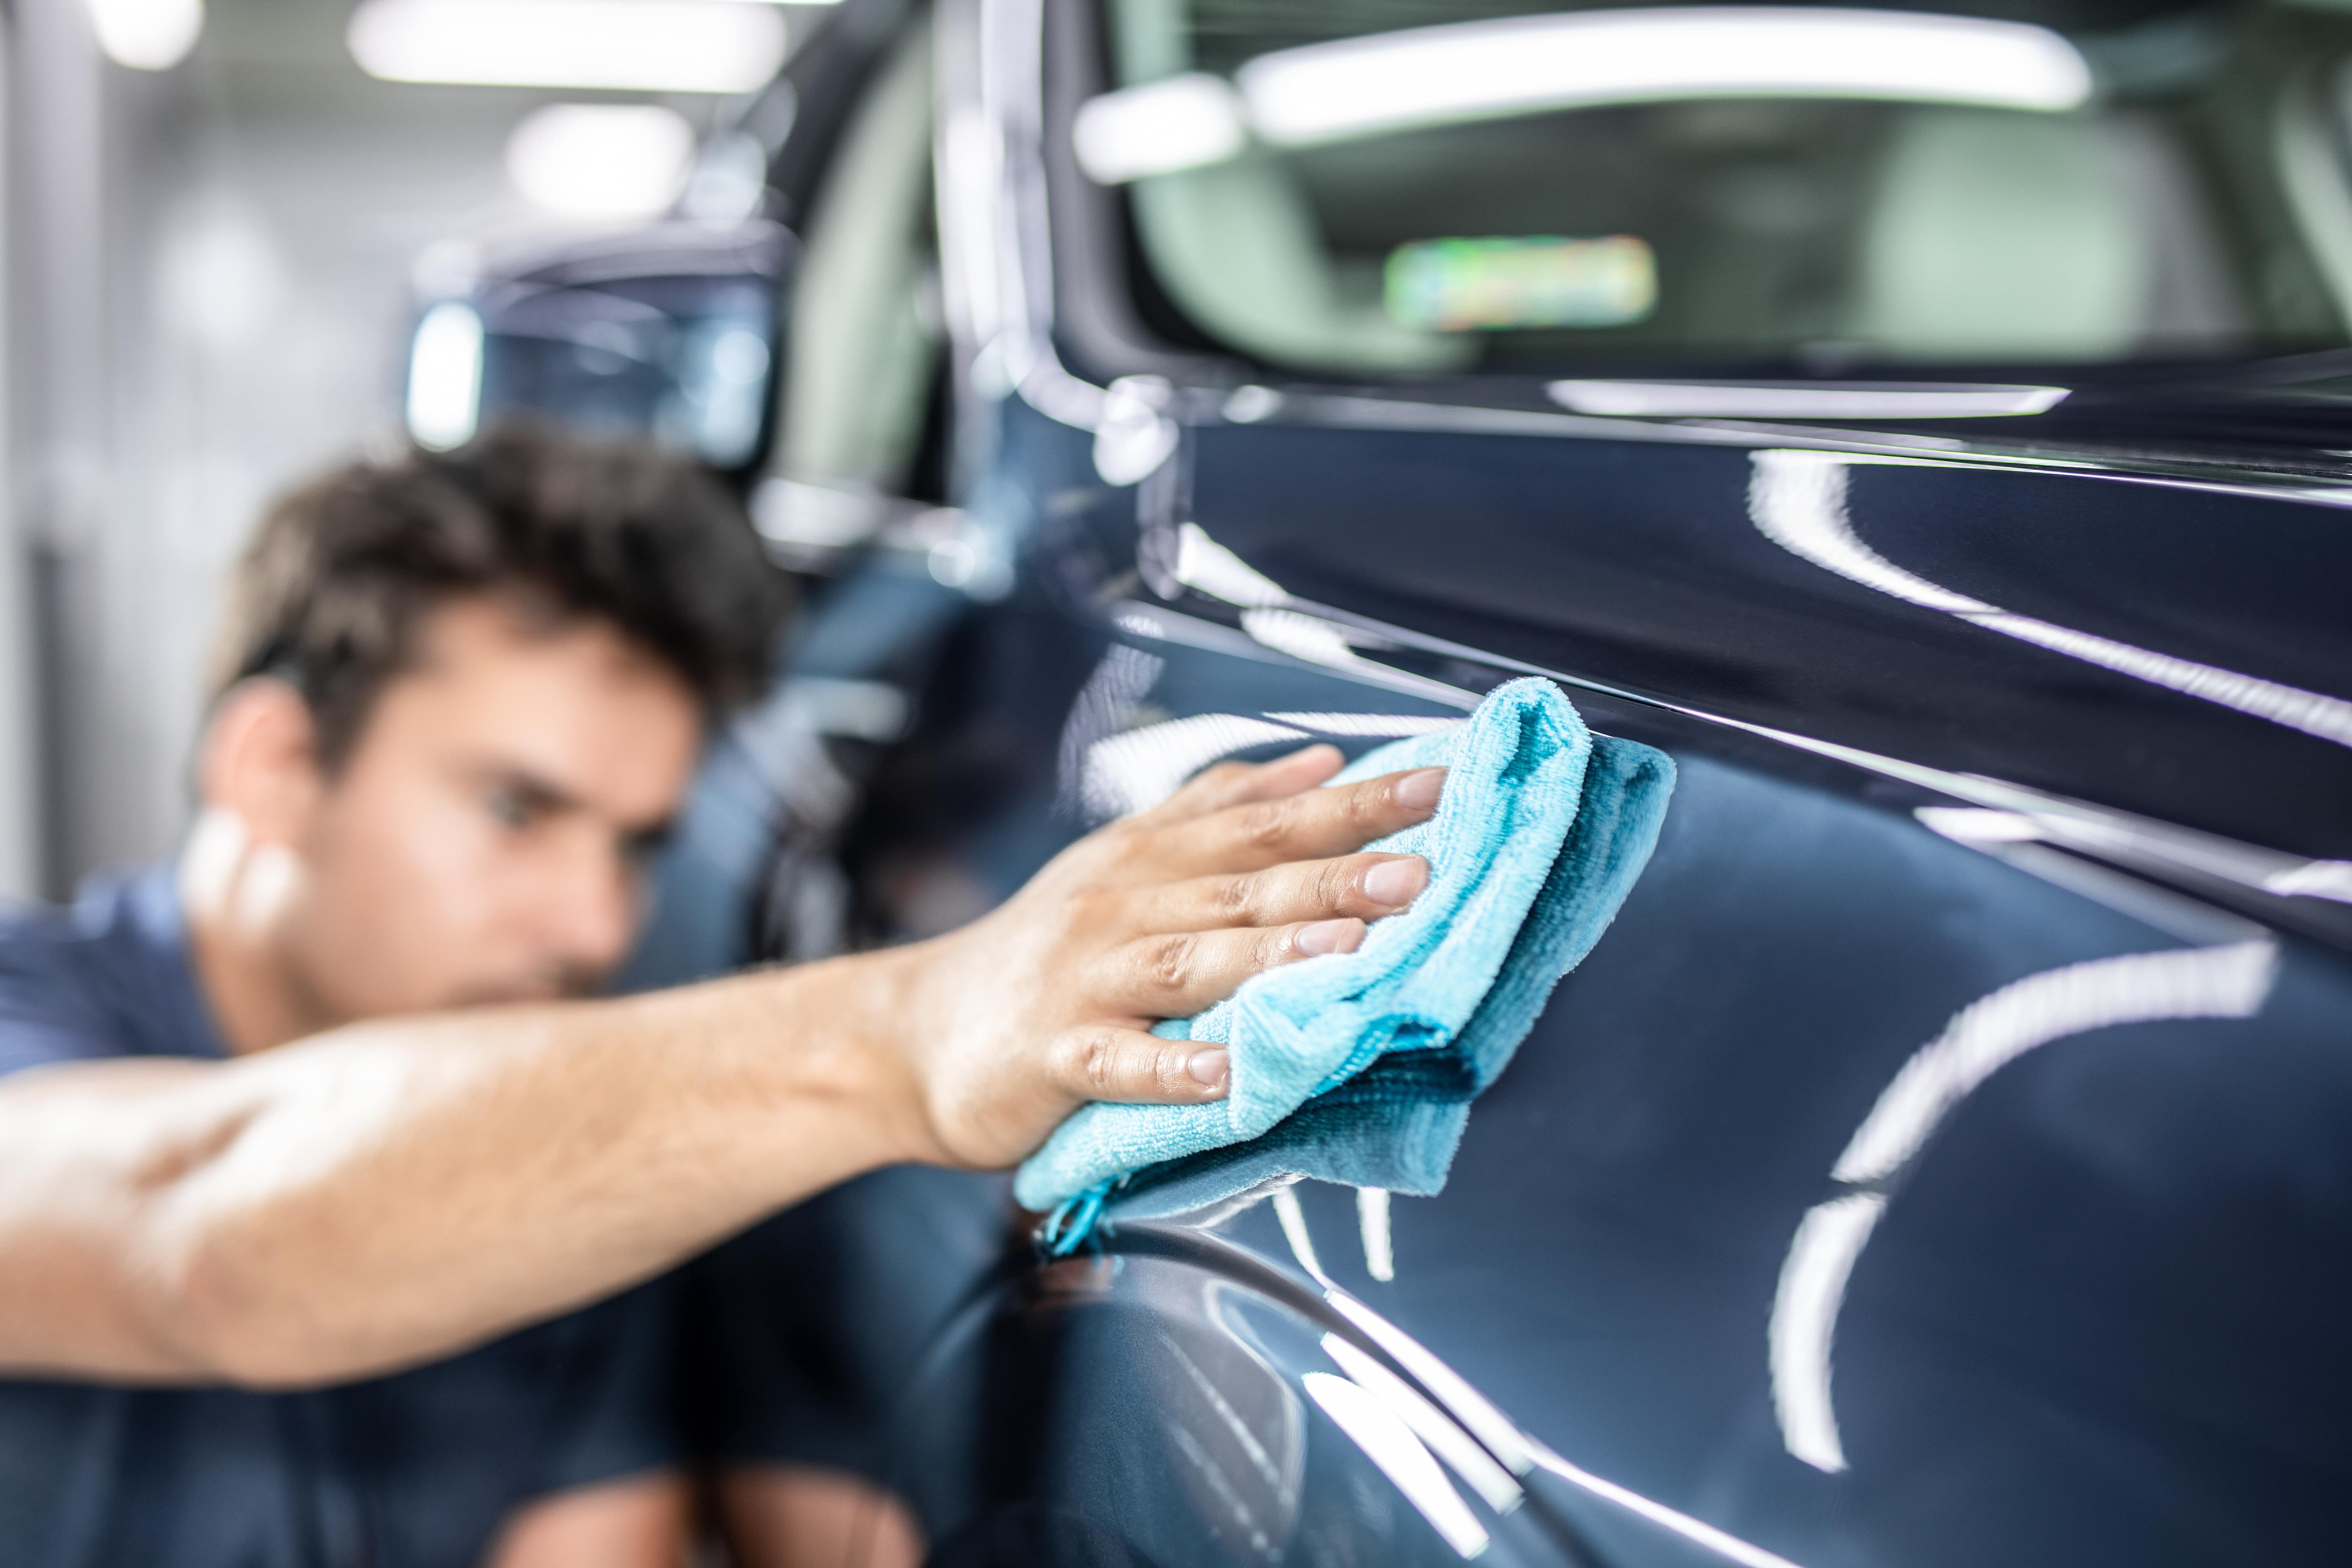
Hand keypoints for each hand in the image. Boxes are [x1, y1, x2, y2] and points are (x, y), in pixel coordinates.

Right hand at [884, 745, 1444, 1169]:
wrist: (917, 1033)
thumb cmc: (1047, 950)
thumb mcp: (1128, 858)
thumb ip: (1219, 807)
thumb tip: (1318, 760)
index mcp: (1150, 858)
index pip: (1266, 821)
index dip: (1353, 805)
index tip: (1438, 787)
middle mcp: (1121, 907)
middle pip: (1238, 885)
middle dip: (1332, 874)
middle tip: (1421, 869)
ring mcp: (1086, 981)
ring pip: (1186, 963)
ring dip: (1267, 954)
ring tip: (1343, 949)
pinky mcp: (1055, 1058)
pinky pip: (1120, 1064)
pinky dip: (1175, 1069)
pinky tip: (1228, 1073)